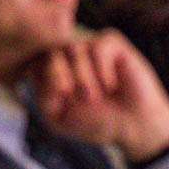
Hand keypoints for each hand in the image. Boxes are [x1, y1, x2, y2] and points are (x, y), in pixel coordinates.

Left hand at [29, 28, 168, 161]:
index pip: (36, 61)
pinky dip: (102, 70)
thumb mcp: (60, 118)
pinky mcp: (113, 43)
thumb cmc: (97, 120)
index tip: (54, 100)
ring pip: (75, 48)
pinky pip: (99, 47)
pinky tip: (111, 86)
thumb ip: (43, 98)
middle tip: (70, 95)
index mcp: (55, 72)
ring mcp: (91, 47)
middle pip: (52, 51)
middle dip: (57, 74)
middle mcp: (70, 56)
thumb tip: (36, 75)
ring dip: (83, 77)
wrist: (133, 125)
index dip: (41, 78)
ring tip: (96, 98)